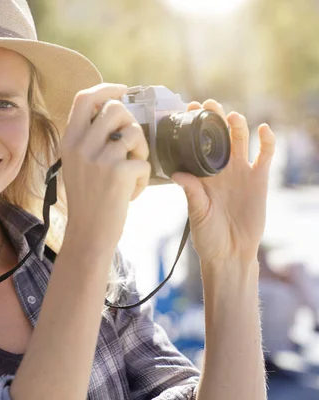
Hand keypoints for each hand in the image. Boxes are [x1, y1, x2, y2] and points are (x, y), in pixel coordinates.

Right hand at [62, 83, 149, 249]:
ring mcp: (99, 159)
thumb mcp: (76, 165)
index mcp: (69, 141)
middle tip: (131, 144)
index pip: (84, 98)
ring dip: (141, 149)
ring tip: (134, 169)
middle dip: (131, 122)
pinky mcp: (118, 174)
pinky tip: (132, 192)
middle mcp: (81, 146)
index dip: (106, 89)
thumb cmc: (87, 200)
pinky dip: (143, 178)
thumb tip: (114, 110)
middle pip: (115, 108)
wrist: (88, 234)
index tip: (122, 90)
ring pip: (134, 132)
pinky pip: (143, 162)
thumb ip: (88, 139)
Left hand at [171, 100, 275, 268]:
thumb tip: (178, 173)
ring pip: (240, 141)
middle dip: (214, 119)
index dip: (193, 128)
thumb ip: (191, 192)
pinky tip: (264, 129)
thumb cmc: (207, 236)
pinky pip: (264, 156)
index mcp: (200, 175)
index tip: (186, 112)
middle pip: (218, 137)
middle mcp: (219, 170)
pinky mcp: (258, 180)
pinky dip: (267, 141)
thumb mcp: (197, 213)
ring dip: (237, 126)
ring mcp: (239, 173)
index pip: (196, 145)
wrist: (231, 253)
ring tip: (231, 116)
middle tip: (207, 105)